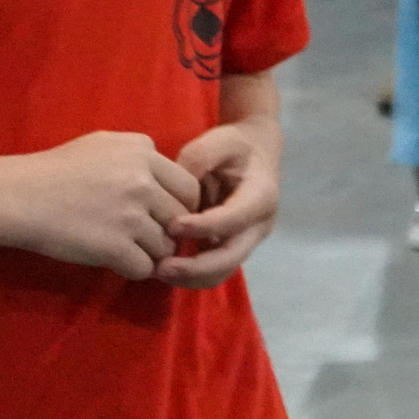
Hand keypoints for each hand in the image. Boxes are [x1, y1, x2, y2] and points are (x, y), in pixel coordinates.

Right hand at [1, 130, 202, 280]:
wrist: (19, 196)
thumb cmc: (55, 170)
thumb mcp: (101, 144)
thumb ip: (138, 156)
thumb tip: (166, 178)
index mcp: (141, 151)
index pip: (188, 187)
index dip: (178, 206)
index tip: (160, 215)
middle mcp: (142, 180)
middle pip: (182, 218)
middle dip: (168, 231)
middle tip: (145, 237)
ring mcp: (130, 214)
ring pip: (166, 246)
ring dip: (150, 252)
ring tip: (124, 247)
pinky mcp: (116, 246)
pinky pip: (145, 268)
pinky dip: (132, 268)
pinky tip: (113, 259)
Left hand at [156, 120, 281, 288]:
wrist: (254, 152)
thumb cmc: (234, 145)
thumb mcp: (217, 141)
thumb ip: (197, 160)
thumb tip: (176, 191)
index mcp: (261, 197)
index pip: (233, 220)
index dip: (202, 227)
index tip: (172, 226)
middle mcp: (258, 225)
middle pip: (230, 258)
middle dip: (195, 268)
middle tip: (160, 267)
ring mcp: (246, 241)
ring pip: (222, 271)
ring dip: (190, 276)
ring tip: (157, 270)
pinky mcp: (231, 247)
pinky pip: (212, 269)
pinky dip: (190, 273)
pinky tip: (162, 267)